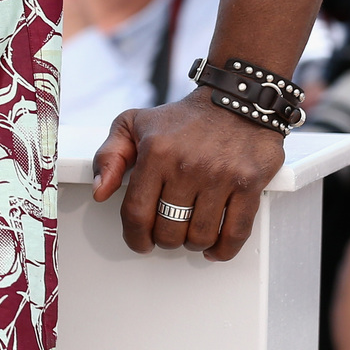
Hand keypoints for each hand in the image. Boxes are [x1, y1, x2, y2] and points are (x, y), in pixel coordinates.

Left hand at [92, 95, 284, 260]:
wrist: (236, 100)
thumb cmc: (182, 118)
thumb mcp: (133, 124)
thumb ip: (109, 156)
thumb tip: (99, 191)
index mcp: (156, 153)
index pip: (137, 211)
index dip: (134, 236)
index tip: (138, 242)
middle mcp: (187, 167)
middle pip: (169, 229)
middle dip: (164, 240)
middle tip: (165, 234)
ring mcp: (221, 177)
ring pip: (201, 235)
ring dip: (192, 244)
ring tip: (188, 236)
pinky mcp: (250, 184)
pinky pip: (236, 232)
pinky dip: (223, 250)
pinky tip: (213, 248)